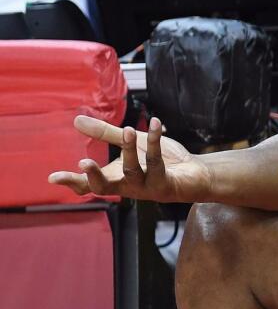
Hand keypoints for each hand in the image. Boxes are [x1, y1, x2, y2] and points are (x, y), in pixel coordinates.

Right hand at [48, 116, 205, 201]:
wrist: (194, 173)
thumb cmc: (161, 161)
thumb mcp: (131, 143)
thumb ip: (105, 134)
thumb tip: (76, 120)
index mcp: (116, 178)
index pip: (89, 185)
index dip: (72, 182)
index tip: (53, 177)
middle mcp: (128, 186)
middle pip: (104, 188)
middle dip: (92, 177)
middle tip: (83, 162)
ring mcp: (146, 188)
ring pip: (132, 171)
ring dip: (129, 150)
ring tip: (127, 129)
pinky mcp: (165, 184)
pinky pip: (156, 162)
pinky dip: (155, 141)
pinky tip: (155, 124)